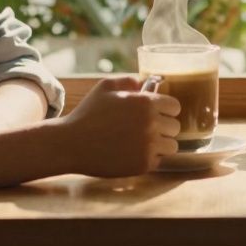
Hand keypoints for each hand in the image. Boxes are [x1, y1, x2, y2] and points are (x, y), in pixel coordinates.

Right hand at [55, 76, 180, 176]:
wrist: (71, 144)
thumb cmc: (88, 113)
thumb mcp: (106, 87)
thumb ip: (130, 81)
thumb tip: (147, 84)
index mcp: (146, 103)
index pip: (175, 106)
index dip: (166, 109)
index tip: (156, 113)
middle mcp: (151, 124)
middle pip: (175, 127)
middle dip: (163, 127)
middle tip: (145, 129)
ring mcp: (148, 146)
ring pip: (172, 146)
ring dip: (160, 144)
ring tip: (142, 142)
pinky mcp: (143, 165)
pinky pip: (159, 160)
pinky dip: (149, 158)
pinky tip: (133, 153)